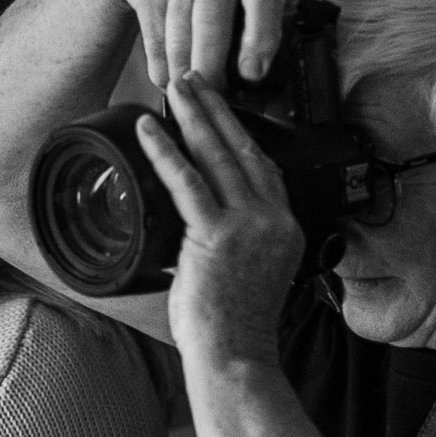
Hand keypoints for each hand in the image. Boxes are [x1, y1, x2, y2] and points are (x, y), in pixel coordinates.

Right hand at [88, 0, 298, 88]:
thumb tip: (301, 45)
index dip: (260, 36)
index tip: (253, 72)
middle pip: (213, 24)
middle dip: (212, 68)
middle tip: (216, 96)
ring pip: (180, 36)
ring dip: (183, 72)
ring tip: (190, 92)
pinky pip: (155, 36)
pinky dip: (160, 65)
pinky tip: (167, 77)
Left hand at [133, 71, 309, 378]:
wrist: (236, 358)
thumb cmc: (235, 330)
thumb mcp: (246, 277)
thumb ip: (229, 246)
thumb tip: (194, 234)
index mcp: (285, 229)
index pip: (265, 168)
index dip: (242, 133)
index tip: (221, 108)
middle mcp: (273, 220)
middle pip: (243, 149)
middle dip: (216, 109)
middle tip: (196, 78)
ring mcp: (249, 226)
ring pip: (218, 156)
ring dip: (194, 116)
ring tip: (175, 87)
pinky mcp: (218, 235)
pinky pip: (188, 181)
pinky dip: (166, 150)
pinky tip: (149, 128)